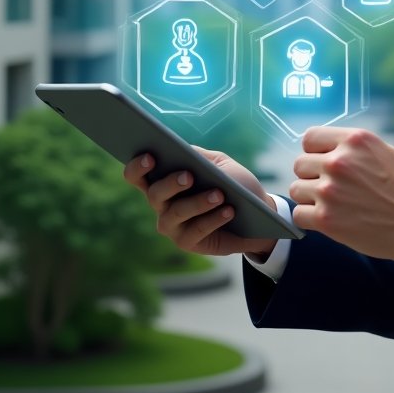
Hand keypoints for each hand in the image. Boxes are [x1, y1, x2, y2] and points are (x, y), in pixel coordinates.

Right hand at [124, 147, 278, 258]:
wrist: (256, 213)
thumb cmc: (234, 184)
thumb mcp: (220, 164)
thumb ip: (201, 156)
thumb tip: (183, 150)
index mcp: (164, 181)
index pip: (138, 175)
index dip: (137, 167)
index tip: (150, 156)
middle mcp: (162, 205)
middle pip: (155, 194)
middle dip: (170, 183)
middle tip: (189, 176)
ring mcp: (172, 226)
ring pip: (175, 213)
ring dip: (198, 202)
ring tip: (219, 195)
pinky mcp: (187, 242)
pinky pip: (196, 230)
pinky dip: (213, 218)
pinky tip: (229, 211)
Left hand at [289, 127, 393, 263]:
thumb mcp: (383, 150)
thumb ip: (353, 147)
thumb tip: (329, 148)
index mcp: (353, 140)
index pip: (309, 137)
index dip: (314, 151)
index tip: (323, 163)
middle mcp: (338, 161)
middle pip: (300, 164)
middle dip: (312, 176)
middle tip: (330, 188)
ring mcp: (329, 190)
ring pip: (296, 189)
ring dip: (309, 197)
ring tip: (330, 204)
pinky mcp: (326, 218)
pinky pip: (298, 214)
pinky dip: (309, 218)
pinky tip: (327, 219)